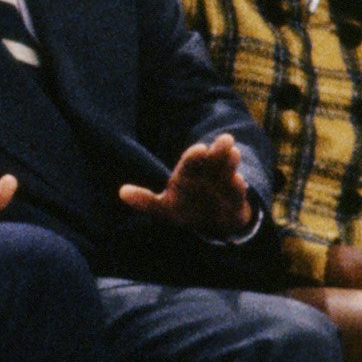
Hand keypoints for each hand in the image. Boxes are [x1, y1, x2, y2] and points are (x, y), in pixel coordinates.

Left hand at [117, 134, 255, 239]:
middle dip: (218, 151)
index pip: (190, 162)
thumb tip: (122, 192)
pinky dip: (237, 187)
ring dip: (230, 162)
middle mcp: (206, 174)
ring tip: (234, 153)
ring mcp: (222, 184)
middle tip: (226, 140)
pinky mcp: (236, 198)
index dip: (194, 156)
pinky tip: (239, 181)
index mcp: (187, 174)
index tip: (199, 149)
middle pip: (212, 160)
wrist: (212, 222)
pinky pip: (237, 191)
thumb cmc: (185, 209)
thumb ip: (145, 200)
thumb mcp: (163, 208)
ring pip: (227, 169)